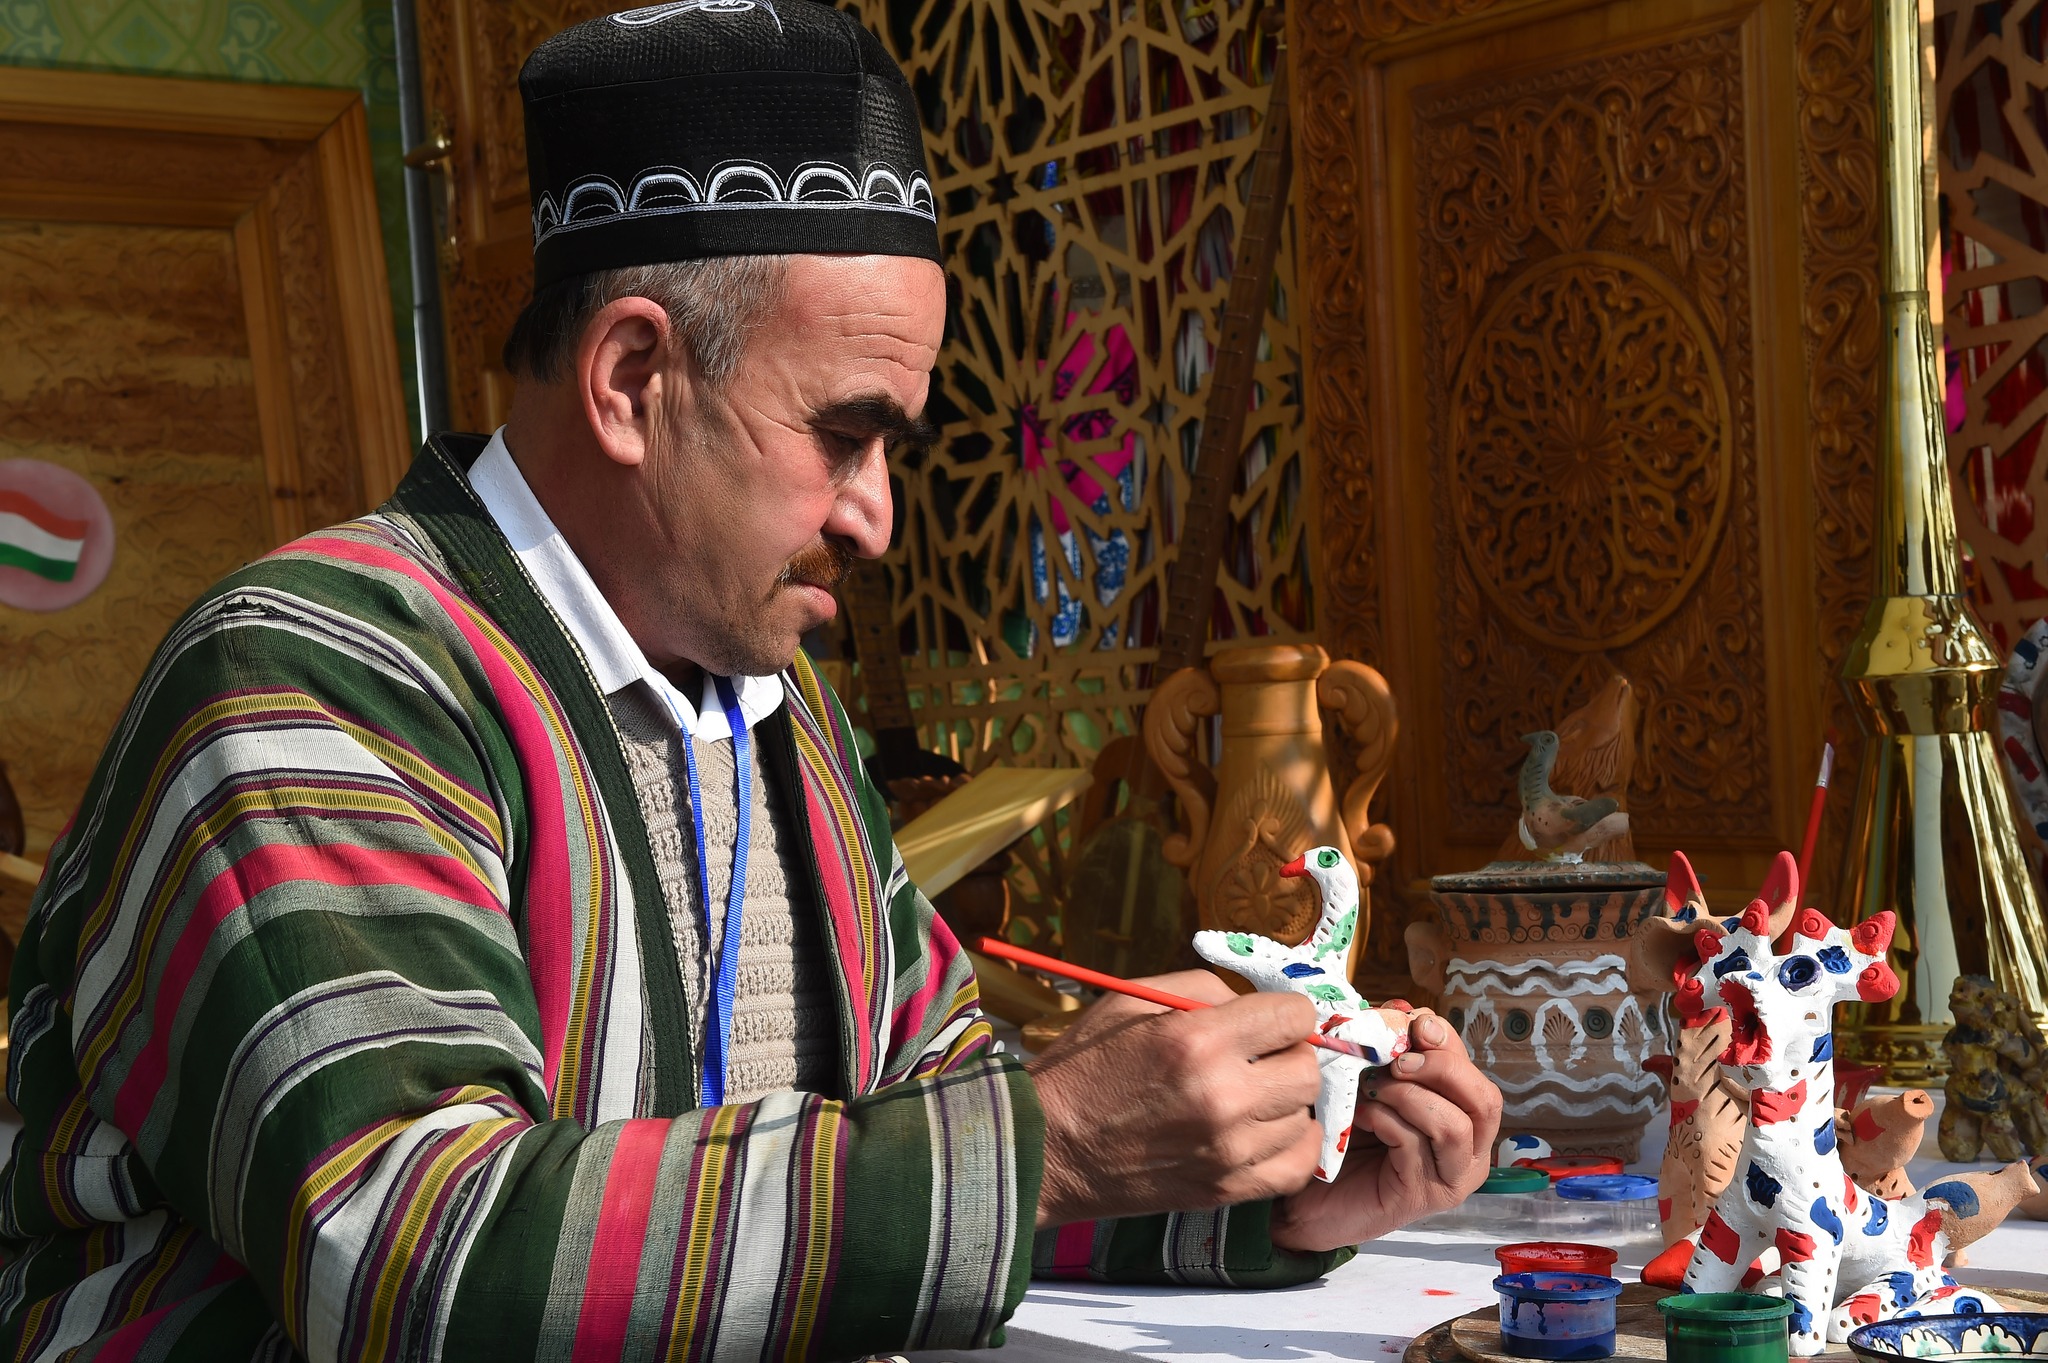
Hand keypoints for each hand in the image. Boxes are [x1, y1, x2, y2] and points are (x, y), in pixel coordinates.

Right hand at [1026, 969, 1323, 1228]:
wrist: (1047, 1148)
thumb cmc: (1084, 1067)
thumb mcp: (1132, 1000)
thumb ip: (1203, 989)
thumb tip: (1255, 1002)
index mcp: (1198, 1040)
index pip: (1295, 1017)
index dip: (1284, 1013)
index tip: (1268, 1021)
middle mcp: (1222, 1095)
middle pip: (1307, 1068)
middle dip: (1288, 1054)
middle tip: (1260, 1058)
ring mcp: (1228, 1149)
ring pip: (1304, 1116)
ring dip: (1285, 1102)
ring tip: (1252, 1096)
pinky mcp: (1225, 1189)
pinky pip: (1297, 1167)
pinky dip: (1293, 1146)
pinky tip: (1268, 1132)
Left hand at [1269, 1011, 1501, 1250]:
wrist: (1308, 1196)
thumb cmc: (1345, 1137)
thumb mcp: (1374, 1082)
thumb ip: (1394, 1050)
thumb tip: (1406, 1008)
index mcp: (1463, 1120)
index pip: (1475, 1074)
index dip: (1447, 1042)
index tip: (1412, 1021)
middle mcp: (1468, 1152)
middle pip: (1484, 1100)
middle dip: (1442, 1068)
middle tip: (1398, 1061)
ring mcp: (1450, 1179)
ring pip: (1453, 1124)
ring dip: (1409, 1096)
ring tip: (1372, 1092)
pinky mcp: (1422, 1197)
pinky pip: (1414, 1145)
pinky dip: (1385, 1120)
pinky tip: (1360, 1119)